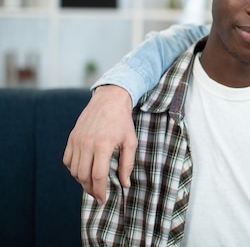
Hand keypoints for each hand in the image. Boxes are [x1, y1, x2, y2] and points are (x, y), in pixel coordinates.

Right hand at [63, 85, 136, 203]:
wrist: (109, 100)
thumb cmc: (122, 121)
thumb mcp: (131, 141)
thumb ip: (127, 164)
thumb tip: (125, 184)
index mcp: (103, 145)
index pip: (98, 176)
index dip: (100, 191)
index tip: (103, 199)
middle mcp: (86, 143)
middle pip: (83, 176)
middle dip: (91, 189)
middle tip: (99, 194)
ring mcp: (77, 140)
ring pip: (74, 170)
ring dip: (82, 181)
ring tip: (92, 184)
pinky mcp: (71, 138)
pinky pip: (67, 160)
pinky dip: (73, 169)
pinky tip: (83, 170)